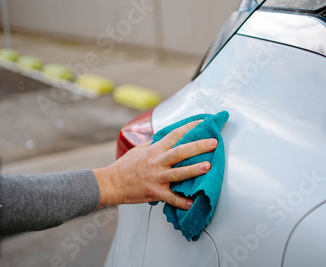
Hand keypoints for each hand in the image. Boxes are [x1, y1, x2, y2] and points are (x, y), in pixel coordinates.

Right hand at [93, 120, 216, 209]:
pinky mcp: (154, 192)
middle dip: (198, 146)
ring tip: (207, 167)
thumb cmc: (125, 166)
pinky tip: (193, 203)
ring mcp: (156, 177)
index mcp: (155, 150)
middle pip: (180, 152)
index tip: (203, 122)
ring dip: (193, 170)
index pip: (175, 134)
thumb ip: (155, 144)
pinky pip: (171, 198)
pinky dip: (182, 202)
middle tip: (214, 142)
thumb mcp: (139, 150)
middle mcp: (157, 162)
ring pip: (178, 173)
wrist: (111, 184)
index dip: (190, 127)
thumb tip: (166, 136)